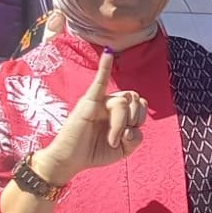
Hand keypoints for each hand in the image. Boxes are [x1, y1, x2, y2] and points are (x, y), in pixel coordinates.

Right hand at [31, 12, 147, 183]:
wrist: (70, 160)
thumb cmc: (93, 153)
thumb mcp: (123, 150)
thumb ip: (135, 138)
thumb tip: (133, 127)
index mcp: (120, 111)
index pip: (140, 103)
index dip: (141, 118)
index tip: (130, 136)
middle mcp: (110, 102)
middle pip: (135, 99)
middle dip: (134, 120)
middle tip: (119, 138)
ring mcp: (99, 100)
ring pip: (123, 103)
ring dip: (120, 125)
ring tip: (111, 140)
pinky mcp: (89, 101)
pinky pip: (100, 80)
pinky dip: (105, 66)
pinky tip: (108, 52)